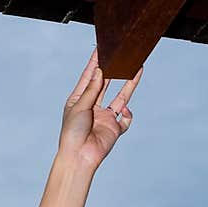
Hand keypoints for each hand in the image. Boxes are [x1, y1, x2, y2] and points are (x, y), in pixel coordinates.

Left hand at [58, 47, 142, 171]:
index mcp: (80, 101)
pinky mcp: (114, 129)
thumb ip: (91, 89)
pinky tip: (124, 112)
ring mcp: (104, 118)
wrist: (78, 158)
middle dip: (113, 70)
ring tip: (136, 69)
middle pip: (106, 84)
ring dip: (128, 85)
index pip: (89, 77)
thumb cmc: (72, 133)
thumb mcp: (79, 106)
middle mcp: (93, 107)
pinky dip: (127, 114)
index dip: (95, 63)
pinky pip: (125, 119)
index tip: (101, 48)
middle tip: (121, 55)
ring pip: (120, 97)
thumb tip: (100, 72)